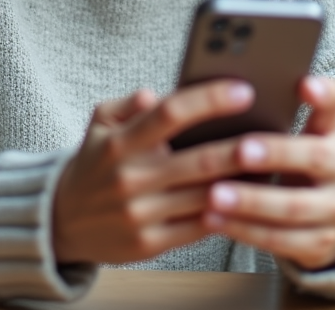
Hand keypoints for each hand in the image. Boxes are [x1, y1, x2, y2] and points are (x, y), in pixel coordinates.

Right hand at [52, 81, 253, 264]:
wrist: (62, 220)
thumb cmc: (95, 163)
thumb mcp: (99, 123)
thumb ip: (128, 104)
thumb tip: (154, 94)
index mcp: (119, 143)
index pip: (169, 113)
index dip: (208, 99)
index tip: (243, 90)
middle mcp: (129, 179)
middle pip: (196, 160)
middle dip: (238, 147)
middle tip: (272, 133)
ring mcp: (140, 215)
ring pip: (204, 196)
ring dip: (242, 184)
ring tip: (272, 166)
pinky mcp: (149, 244)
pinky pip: (198, 227)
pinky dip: (226, 212)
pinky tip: (250, 198)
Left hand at [201, 76, 334, 270]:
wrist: (333, 218)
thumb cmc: (306, 164)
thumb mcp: (311, 134)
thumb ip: (298, 105)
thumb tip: (279, 76)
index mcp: (334, 138)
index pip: (332, 111)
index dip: (322, 97)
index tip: (303, 84)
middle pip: (312, 160)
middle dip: (275, 156)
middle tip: (238, 150)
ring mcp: (334, 215)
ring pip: (292, 210)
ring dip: (250, 203)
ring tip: (213, 195)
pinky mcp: (317, 247)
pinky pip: (279, 241)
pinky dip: (244, 231)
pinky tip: (213, 219)